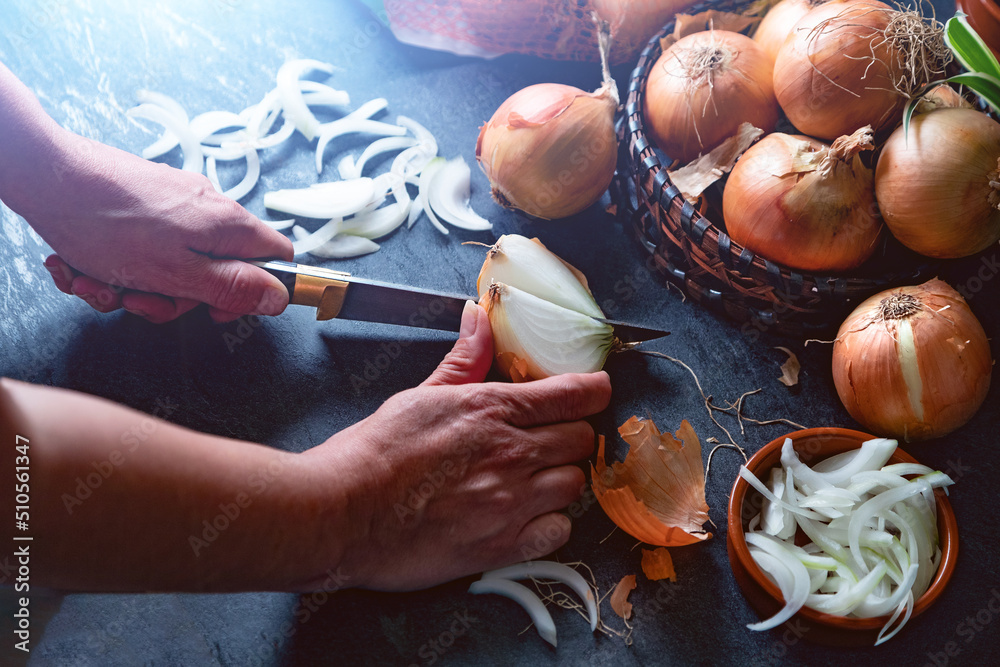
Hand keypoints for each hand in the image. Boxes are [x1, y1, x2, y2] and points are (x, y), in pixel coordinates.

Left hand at [21, 133, 291, 322]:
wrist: (46, 174)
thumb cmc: (108, 223)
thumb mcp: (179, 273)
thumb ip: (232, 288)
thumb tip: (278, 298)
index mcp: (226, 224)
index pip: (275, 257)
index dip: (256, 291)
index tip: (218, 309)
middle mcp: (206, 208)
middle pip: (214, 269)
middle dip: (173, 296)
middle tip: (140, 301)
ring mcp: (173, 203)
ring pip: (171, 262)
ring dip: (131, 284)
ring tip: (96, 282)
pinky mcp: (141, 201)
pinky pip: (141, 247)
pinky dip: (111, 265)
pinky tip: (81, 266)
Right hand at [301, 302, 611, 590]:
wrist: (342, 514)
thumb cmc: (374, 454)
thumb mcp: (420, 395)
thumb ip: (463, 359)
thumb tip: (478, 314)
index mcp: (491, 409)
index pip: (575, 395)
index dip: (594, 391)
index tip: (596, 392)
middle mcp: (510, 453)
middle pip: (582, 440)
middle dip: (571, 436)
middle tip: (547, 440)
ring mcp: (510, 502)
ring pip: (575, 486)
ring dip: (560, 479)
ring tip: (531, 479)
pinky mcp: (502, 546)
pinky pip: (559, 533)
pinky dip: (550, 524)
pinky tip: (525, 516)